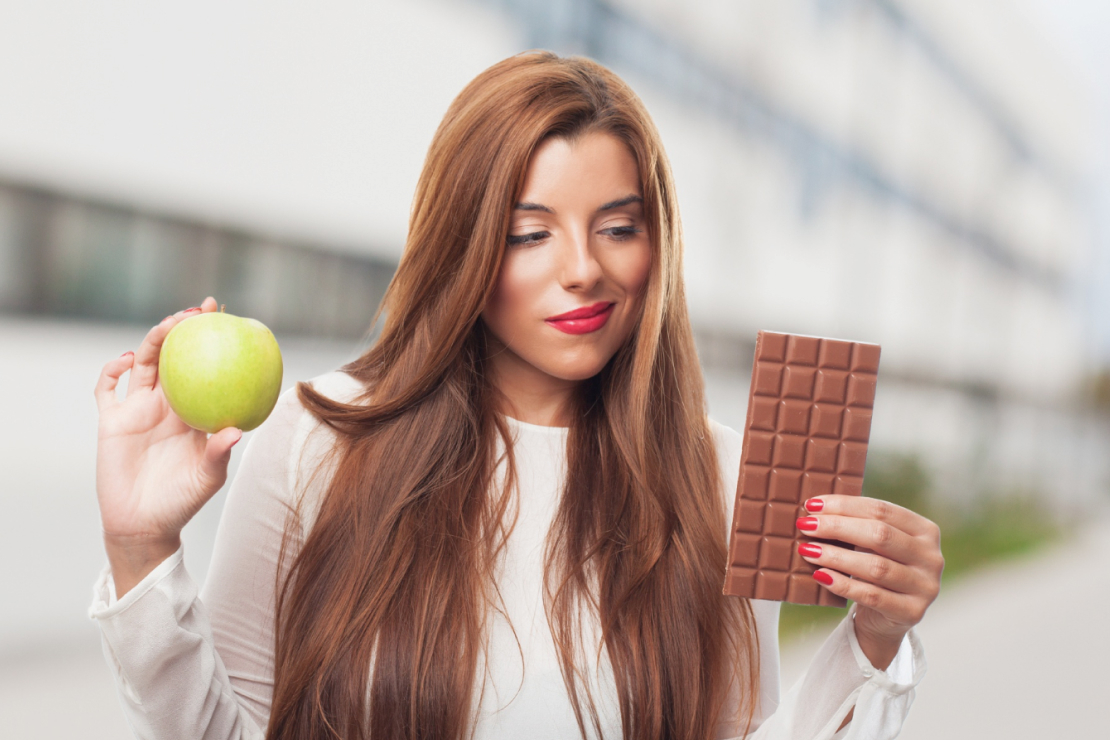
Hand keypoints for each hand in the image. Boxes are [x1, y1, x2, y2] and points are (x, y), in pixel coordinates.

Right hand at [94, 297, 242, 595]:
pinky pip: (106, 388)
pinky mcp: (112, 420)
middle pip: (174, 356)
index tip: (226, 319)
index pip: (205, 368)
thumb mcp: (207, 478)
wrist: (143, 525)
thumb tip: (235, 432)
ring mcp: (138, 409)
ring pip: (143, 364)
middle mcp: (167, 404)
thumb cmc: (182, 501)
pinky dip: (112, 370)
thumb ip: (217, 453)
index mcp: (193, 411)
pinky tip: (125, 360)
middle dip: (183, 329)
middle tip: (197, 311)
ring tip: (167, 326)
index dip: (212, 342)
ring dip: (152, 340)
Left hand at [795, 495, 942, 669]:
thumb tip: (813, 509)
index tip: (811, 505)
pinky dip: (843, 584)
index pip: (882, 510)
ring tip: (807, 550)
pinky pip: (872, 596)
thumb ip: (856, 525)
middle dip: (837, 527)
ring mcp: (926, 587)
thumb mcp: (874, 544)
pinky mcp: (912, 612)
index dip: (844, 505)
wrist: (886, 619)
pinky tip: (820, 575)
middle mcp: (932, 557)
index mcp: (925, 530)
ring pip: (876, 567)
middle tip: (805, 525)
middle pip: (880, 535)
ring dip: (836, 556)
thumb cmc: (876, 568)